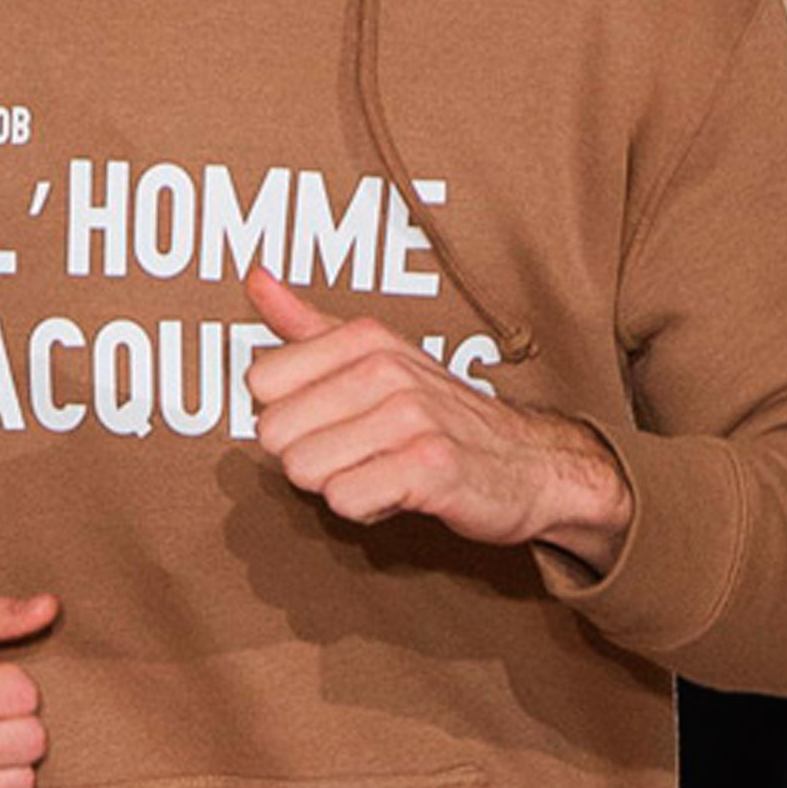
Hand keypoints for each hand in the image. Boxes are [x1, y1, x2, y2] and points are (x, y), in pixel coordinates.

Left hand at [241, 268, 633, 573]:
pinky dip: (366, 508)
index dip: (291, 413)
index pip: (262, 382)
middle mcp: (387, 369)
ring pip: (305, 469)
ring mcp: (411, 417)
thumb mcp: (377, 355)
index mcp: (365, 338)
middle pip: (275, 432)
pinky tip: (397, 492)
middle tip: (359, 451)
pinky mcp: (430, 467)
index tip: (333, 418)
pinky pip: (346, 500)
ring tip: (380, 469)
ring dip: (339, 483)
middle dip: (309, 455)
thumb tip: (256, 279)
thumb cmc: (442, 414)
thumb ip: (308, 324)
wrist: (531, 463)